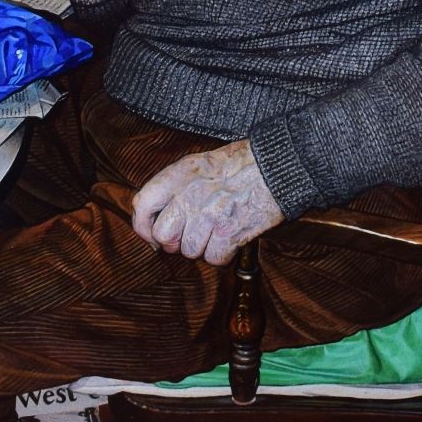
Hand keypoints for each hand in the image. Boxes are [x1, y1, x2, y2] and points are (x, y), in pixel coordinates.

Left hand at [132, 140, 284, 266]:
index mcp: (180, 173)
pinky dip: (224, 254)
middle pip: (164, 235)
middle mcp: (191, 194)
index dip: (144, 226)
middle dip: (176, 241)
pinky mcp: (230, 232)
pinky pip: (214, 258)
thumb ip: (176, 186)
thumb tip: (158, 219)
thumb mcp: (201, 163)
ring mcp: (210, 214)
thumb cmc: (241, 164)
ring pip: (190, 251)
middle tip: (194, 234)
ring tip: (219, 230)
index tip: (153, 235)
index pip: (143, 204)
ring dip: (203, 247)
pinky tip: (232, 238)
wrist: (278, 165)